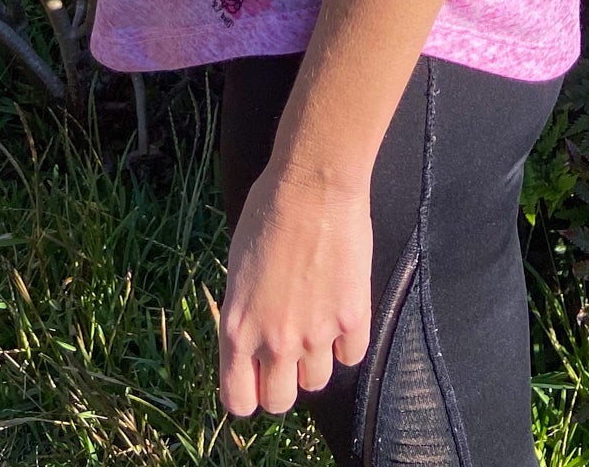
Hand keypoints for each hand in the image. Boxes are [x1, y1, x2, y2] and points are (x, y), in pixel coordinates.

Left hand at [219, 163, 373, 416]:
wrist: (313, 186)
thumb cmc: (268, 212)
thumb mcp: (238, 268)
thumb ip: (245, 311)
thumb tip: (253, 339)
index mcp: (237, 329)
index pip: (239, 401)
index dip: (248, 393)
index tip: (256, 377)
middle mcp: (274, 341)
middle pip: (280, 402)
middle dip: (282, 382)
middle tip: (288, 352)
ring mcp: (315, 334)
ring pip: (317, 381)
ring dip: (315, 359)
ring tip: (315, 321)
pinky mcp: (352, 319)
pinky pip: (351, 355)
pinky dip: (347, 340)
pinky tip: (340, 309)